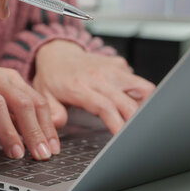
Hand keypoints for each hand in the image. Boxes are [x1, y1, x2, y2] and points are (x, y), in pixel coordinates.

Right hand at [0, 50, 61, 160]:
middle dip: (34, 131)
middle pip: (20, 103)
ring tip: (16, 155)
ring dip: (9, 132)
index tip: (52, 148)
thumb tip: (49, 127)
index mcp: (8, 77)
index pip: (35, 101)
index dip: (47, 126)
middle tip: (41, 155)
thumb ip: (20, 108)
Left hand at [33, 40, 156, 133]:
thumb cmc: (52, 77)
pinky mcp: (120, 64)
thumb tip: (57, 125)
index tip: (124, 138)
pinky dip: (140, 95)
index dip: (117, 124)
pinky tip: (129, 102)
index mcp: (80, 87)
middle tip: (135, 135)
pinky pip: (139, 81)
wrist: (57, 52)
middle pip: (129, 102)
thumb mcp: (44, 97)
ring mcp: (112, 69)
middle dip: (136, 121)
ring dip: (145, 106)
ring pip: (144, 88)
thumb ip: (53, 113)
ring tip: (136, 118)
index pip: (105, 107)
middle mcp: (100, 76)